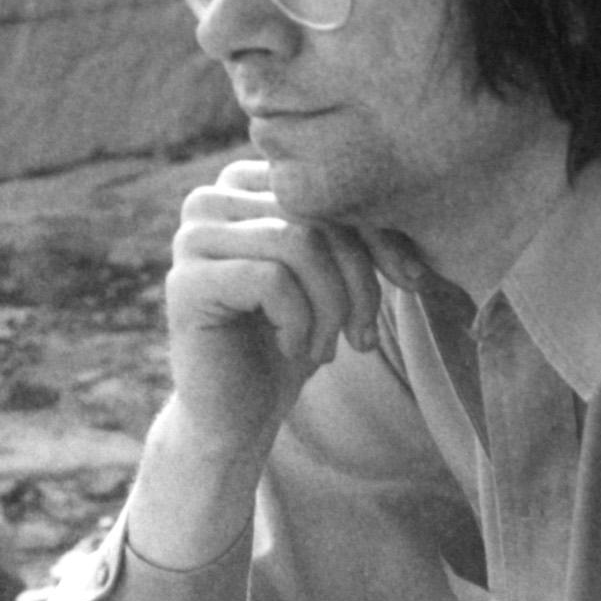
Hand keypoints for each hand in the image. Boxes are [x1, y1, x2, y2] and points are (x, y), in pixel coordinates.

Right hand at [162, 160, 385, 469]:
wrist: (236, 417)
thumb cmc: (289, 339)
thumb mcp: (335, 275)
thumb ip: (356, 230)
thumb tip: (414, 205)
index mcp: (244, 184)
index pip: (328, 186)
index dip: (380, 232)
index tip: (412, 281)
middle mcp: (209, 199)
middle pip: (315, 212)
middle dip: (359, 276)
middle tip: (363, 333)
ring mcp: (191, 238)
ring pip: (298, 242)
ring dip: (332, 305)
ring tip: (329, 346)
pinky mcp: (186, 283)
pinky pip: (272, 280)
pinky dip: (300, 322)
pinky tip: (294, 349)